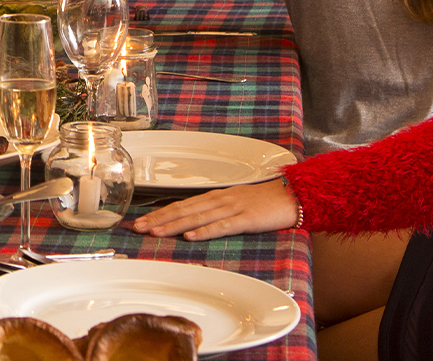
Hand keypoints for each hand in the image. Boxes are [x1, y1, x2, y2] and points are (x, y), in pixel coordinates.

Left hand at [132, 178, 297, 239]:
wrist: (294, 195)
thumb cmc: (266, 202)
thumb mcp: (237, 203)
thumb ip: (217, 211)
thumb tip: (195, 222)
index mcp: (216, 196)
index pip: (182, 204)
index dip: (160, 213)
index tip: (142, 221)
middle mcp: (220, 199)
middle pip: (184, 209)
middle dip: (159, 219)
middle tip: (137, 228)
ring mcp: (233, 207)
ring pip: (197, 217)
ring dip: (174, 225)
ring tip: (155, 232)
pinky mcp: (247, 218)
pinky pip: (222, 226)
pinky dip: (205, 231)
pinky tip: (190, 237)